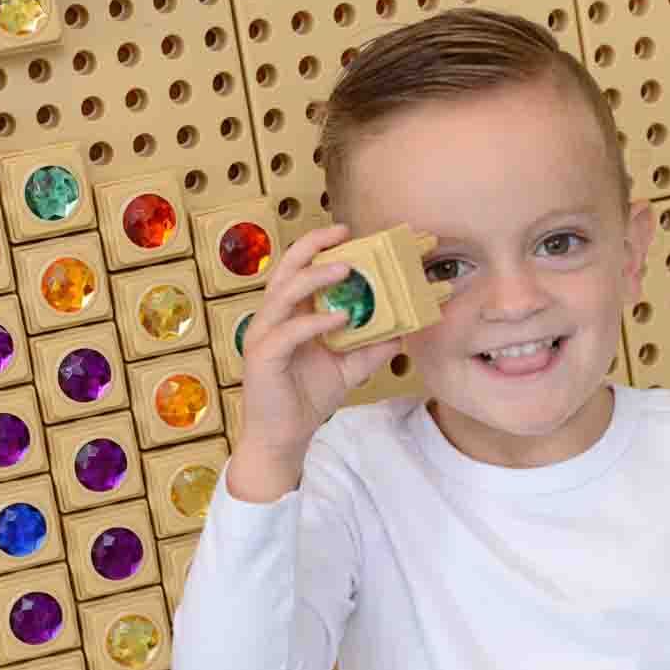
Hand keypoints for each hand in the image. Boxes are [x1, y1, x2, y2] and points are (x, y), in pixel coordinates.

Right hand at [229, 224, 401, 501]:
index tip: (348, 232)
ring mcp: (264, 335)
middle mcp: (273, 318)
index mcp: (289, 314)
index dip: (319, 247)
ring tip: (346, 268)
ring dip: (315, 277)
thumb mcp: (349, 368)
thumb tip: (406, 329)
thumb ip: (373, 347)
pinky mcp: (263, 357)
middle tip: (343, 234)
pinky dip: (315, 322)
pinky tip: (341, 318)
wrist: (284, 437)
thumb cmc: (307, 397)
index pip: (300, 269)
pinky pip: (289, 331)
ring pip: (284, 293)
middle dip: (312, 246)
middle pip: (285, 269)